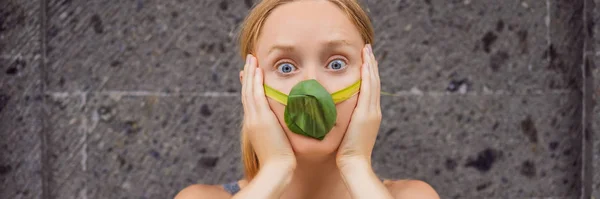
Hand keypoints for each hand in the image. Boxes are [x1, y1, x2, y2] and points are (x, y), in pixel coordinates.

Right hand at [241, 54, 295, 168]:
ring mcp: (254, 118)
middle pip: (246, 92)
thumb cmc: (281, 159)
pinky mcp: (260, 118)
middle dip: (248, 75)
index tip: (249, 74)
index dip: (249, 86)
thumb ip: (279, 130)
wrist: (277, 168)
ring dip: (250, 73)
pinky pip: (255, 95)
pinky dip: (255, 81)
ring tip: (251, 58)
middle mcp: (251, 119)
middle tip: (248, 61)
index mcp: (254, 124)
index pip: (250, 100)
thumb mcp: (277, 140)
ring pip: (249, 90)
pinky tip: (257, 70)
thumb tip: (285, 125)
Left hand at [336, 44, 381, 167]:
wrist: (353, 164)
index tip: (365, 61)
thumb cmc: (345, 153)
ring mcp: (372, 112)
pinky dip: (369, 76)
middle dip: (371, 65)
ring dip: (371, 65)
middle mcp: (373, 111)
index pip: (370, 89)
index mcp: (369, 115)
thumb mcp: (346, 132)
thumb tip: (334, 113)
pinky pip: (369, 90)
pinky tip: (366, 64)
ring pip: (374, 83)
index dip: (368, 74)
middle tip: (368, 49)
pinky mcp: (368, 113)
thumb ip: (344, 121)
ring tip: (368, 51)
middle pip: (374, 82)